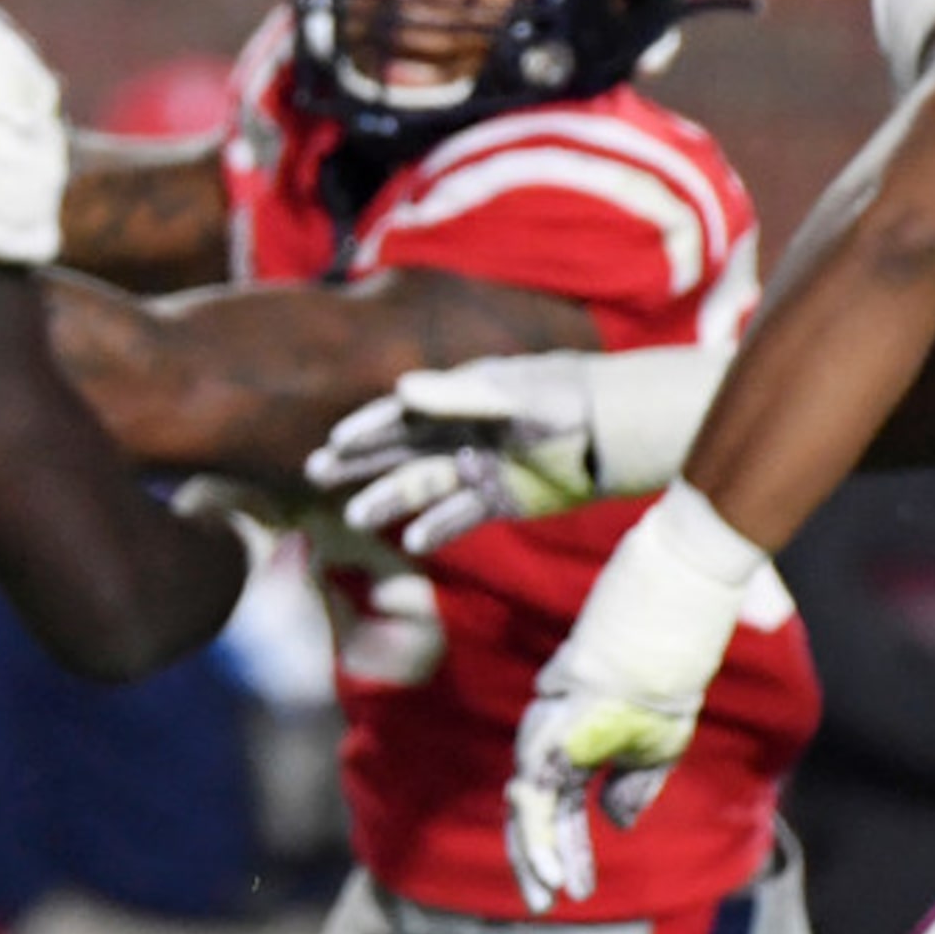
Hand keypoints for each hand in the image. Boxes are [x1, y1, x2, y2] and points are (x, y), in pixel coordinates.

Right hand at [305, 358, 597, 555]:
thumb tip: (399, 391)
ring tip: (355, 516)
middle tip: (315, 473)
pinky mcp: (501, 500)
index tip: (334, 441)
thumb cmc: (565, 399)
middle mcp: (460, 433)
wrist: (619, 431)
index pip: (402, 414)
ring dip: (390, 500)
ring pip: (423, 486)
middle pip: (400, 450)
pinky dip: (436, 527)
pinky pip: (460, 516)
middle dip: (359, 462)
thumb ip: (458, 397)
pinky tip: (413, 542)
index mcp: (458, 400)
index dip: (367, 427)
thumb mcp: (513, 395)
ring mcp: (479, 468)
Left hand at [504, 637, 690, 911]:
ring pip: (526, 811)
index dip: (568, 849)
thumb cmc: (654, 696)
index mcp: (574, 754)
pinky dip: (537, 837)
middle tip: (539, 903)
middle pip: (532, 814)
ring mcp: (542, 747)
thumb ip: (632, 789)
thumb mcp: (652, 754)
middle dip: (534, 859)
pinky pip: (532, 800)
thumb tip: (614, 823)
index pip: (563, 812)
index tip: (579, 889)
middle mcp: (549, 751)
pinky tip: (548, 869)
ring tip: (544, 896)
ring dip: (533, 856)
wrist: (649, 661)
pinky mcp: (543, 748)